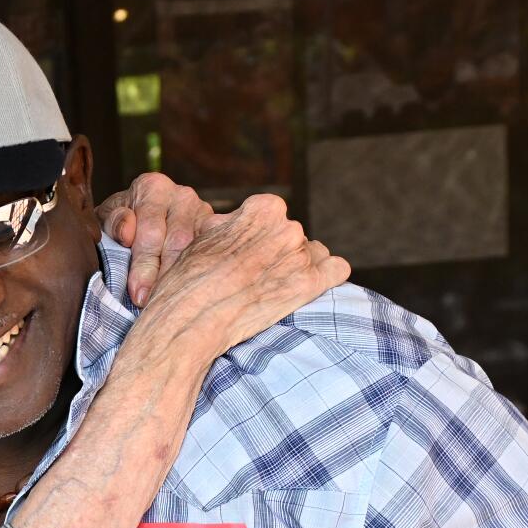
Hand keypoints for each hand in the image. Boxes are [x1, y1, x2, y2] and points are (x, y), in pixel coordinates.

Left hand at [96, 173, 217, 306]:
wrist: (138, 225)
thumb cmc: (118, 227)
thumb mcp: (105, 222)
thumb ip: (112, 223)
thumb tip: (127, 232)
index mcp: (152, 188)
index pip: (151, 231)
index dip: (144, 265)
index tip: (137, 293)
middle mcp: (182, 196)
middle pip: (177, 242)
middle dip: (163, 276)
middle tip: (152, 304)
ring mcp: (205, 211)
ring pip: (199, 249)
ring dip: (185, 277)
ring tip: (172, 301)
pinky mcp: (218, 229)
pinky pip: (216, 251)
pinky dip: (204, 271)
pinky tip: (194, 290)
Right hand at [133, 194, 349, 362]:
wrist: (192, 318)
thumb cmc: (190, 279)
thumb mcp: (204, 236)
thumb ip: (229, 224)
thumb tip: (234, 221)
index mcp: (264, 208)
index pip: (273, 215)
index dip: (257, 236)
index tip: (246, 254)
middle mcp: (288, 226)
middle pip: (292, 236)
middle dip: (277, 253)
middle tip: (256, 277)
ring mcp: (301, 256)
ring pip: (314, 254)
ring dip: (298, 267)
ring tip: (275, 286)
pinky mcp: (310, 284)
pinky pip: (337, 270)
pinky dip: (327, 277)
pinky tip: (308, 287)